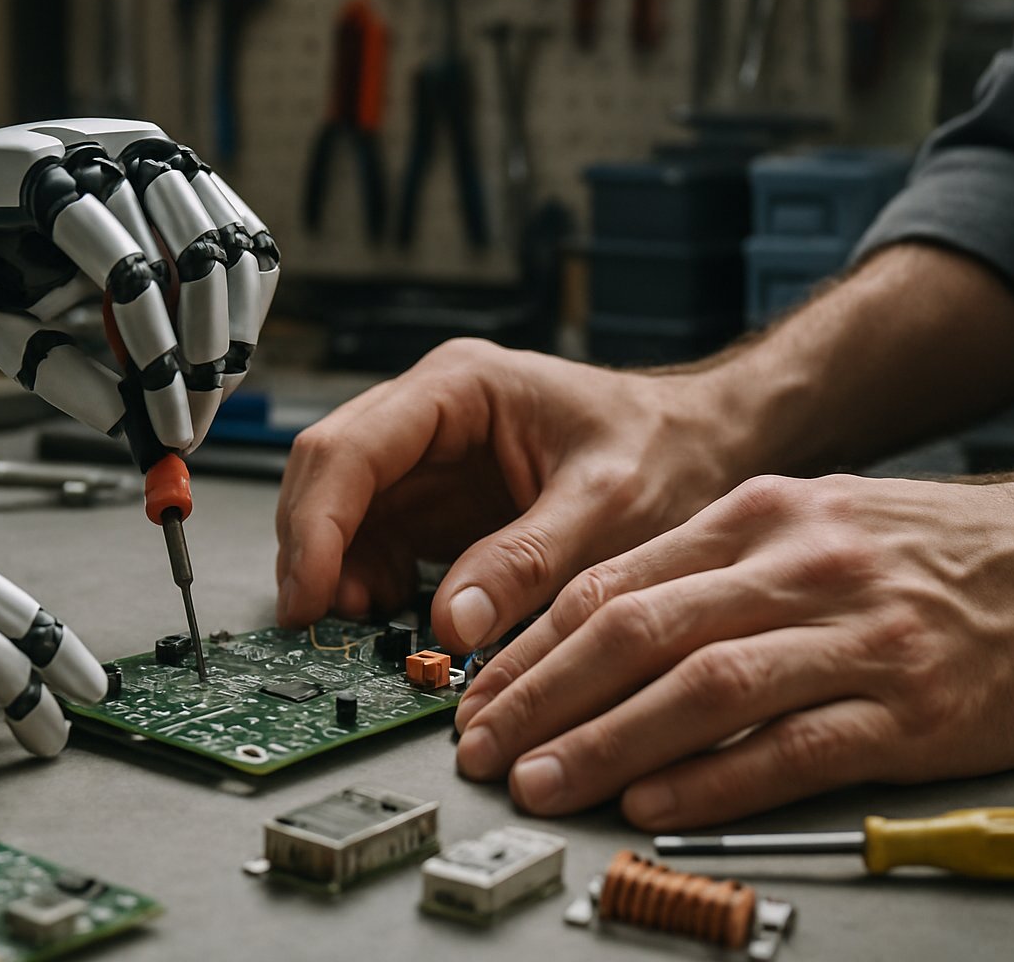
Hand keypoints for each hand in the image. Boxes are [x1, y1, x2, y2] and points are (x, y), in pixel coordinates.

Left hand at [0, 120, 278, 453]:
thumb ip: (48, 365)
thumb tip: (126, 422)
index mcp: (46, 179)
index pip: (125, 271)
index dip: (154, 354)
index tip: (167, 427)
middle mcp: (113, 150)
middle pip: (193, 255)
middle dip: (203, 355)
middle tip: (193, 426)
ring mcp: (158, 154)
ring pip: (230, 247)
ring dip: (232, 335)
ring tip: (209, 397)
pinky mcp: (189, 171)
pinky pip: (247, 240)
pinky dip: (246, 302)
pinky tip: (226, 355)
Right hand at [275, 339, 741, 648]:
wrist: (704, 448)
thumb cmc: (667, 451)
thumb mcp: (610, 507)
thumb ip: (532, 560)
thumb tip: (454, 624)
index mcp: (460, 386)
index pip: (351, 448)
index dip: (317, 525)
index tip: (309, 596)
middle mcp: (430, 413)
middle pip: (327, 474)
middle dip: (314, 550)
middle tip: (318, 623)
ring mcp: (428, 457)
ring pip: (340, 510)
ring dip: (336, 571)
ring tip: (363, 626)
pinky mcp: (437, 502)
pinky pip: (375, 541)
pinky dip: (367, 583)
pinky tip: (389, 617)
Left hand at [455, 470, 1013, 827]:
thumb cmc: (920, 549)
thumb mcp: (803, 522)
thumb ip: (703, 567)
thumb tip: (590, 629)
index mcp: (758, 516)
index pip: (614, 582)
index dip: (533, 646)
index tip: (479, 693)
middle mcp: (798, 566)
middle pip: (640, 631)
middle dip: (544, 695)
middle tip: (483, 745)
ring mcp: (857, 636)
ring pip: (703, 690)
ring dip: (607, 741)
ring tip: (543, 780)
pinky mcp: (912, 707)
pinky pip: (793, 747)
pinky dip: (713, 776)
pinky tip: (653, 800)